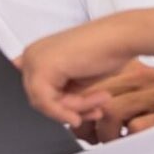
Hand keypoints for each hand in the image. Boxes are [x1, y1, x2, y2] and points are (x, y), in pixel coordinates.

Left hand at [17, 7, 153, 125]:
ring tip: (100, 101)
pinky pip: (48, 103)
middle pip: (39, 100)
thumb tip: (49, 109)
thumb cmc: (105, 52)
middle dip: (69, 109)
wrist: (121, 38)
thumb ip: (58, 92)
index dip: (61, 107)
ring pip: (44, 104)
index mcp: (36, 54)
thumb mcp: (75, 80)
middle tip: (94, 109)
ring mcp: (34, 59)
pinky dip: (70, 111)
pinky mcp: (42, 67)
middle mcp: (31, 54)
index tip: (80, 114)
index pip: (37, 93)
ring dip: (76, 109)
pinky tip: (94, 107)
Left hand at [73, 61, 153, 142]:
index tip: (81, 123)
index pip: (93, 83)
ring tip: (111, 141)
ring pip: (112, 111)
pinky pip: (136, 128)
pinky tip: (132, 144)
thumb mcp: (145, 91)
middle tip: (91, 137)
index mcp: (136, 70)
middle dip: (88, 122)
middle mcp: (147, 78)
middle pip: (98, 96)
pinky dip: (128, 140)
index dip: (80, 107)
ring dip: (105, 133)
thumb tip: (82, 119)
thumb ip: (118, 96)